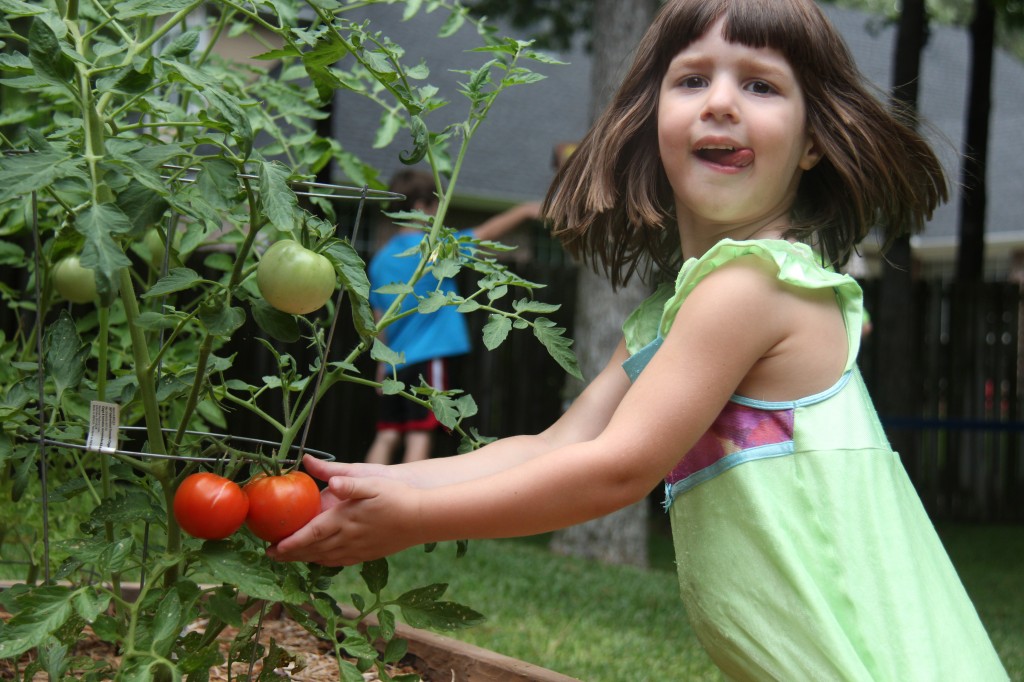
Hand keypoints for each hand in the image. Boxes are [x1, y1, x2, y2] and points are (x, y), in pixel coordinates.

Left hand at [267, 462, 425, 565]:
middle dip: (290, 554)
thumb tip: (328, 477)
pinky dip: (324, 562)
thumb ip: (347, 481)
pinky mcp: (367, 554)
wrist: (422, 519)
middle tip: (271, 555)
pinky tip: (321, 559)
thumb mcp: (372, 482)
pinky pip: (340, 561)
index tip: (272, 548)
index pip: (309, 535)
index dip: (289, 544)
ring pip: (324, 558)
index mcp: (344, 520)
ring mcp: (358, 549)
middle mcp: (348, 538)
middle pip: (312, 550)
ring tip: (290, 557)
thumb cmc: (397, 496)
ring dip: (305, 559)